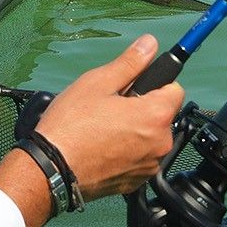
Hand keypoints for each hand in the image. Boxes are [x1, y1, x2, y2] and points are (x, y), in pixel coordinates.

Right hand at [33, 34, 184, 199]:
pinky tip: (103, 147)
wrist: (51, 170)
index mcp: (155, 115)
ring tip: (103, 128)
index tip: (135, 85)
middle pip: (162, 114)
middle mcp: (160, 143)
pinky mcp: (136, 183)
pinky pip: (140, 158)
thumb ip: (130, 62)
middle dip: (143, 107)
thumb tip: (149, 44)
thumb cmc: (71, 126)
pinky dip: (128, 151)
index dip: (155, 83)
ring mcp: (149, 166)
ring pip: (151, 137)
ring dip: (136, 130)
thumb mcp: (98, 82)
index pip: (175, 88)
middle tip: (111, 106)